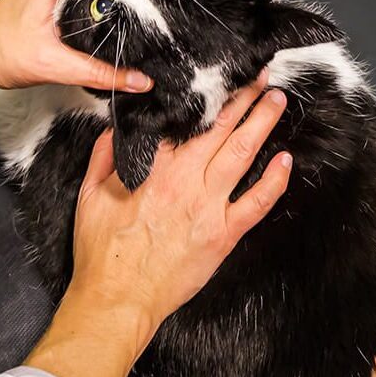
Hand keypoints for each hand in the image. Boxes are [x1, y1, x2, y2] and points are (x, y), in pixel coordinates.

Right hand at [25, 72, 291, 376]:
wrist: (118, 299)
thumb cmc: (103, 254)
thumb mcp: (89, 197)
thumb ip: (104, 158)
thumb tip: (115, 130)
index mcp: (153, 169)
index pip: (183, 123)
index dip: (202, 98)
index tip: (215, 80)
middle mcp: (185, 182)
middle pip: (220, 130)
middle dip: (242, 99)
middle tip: (260, 76)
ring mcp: (208, 208)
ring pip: (242, 155)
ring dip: (262, 124)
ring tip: (277, 100)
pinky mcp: (223, 235)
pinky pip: (257, 203)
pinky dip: (274, 181)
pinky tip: (286, 160)